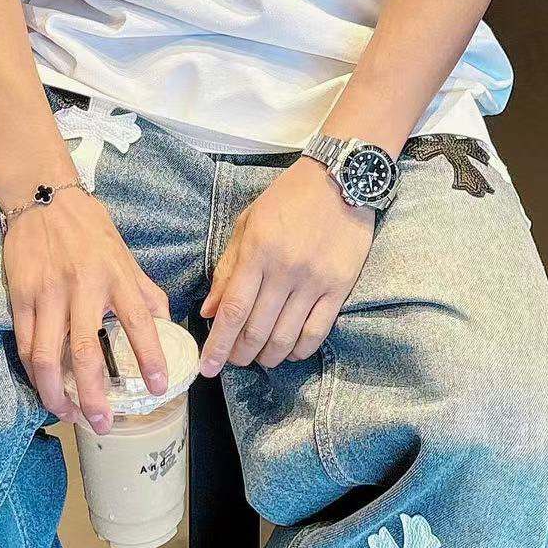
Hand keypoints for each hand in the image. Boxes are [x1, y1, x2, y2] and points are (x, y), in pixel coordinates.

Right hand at [4, 189, 169, 432]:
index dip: (150, 358)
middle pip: (85, 352)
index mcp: (116, 276)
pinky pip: (25, 344)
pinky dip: (34, 373)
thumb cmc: (89, 227)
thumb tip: (168, 325)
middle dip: (93, 396)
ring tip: (69, 415)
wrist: (43, 195)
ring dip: (56, 394)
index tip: (158, 387)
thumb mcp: (125, 255)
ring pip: (46, 357)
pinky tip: (46, 388)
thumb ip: (146, 292)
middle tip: (103, 423)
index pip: (139, 323)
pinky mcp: (20, 296)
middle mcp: (81, 288)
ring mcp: (47, 294)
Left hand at [200, 157, 374, 375]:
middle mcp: (284, 270)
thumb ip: (227, 268)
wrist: (340, 179)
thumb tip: (210, 310)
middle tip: (232, 361)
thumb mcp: (248, 224)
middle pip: (256, 330)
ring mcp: (314, 281)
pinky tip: (289, 352)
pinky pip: (317, 331)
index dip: (217, 345)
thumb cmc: (288, 199)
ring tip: (259, 358)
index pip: (232, 310)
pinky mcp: (339, 287)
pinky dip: (299, 349)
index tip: (207, 367)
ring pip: (285, 337)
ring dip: (268, 356)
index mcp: (257, 252)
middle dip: (240, 354)